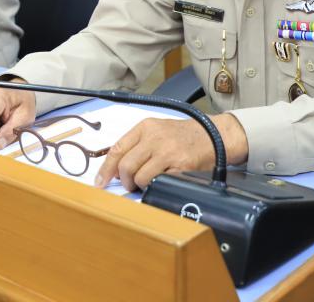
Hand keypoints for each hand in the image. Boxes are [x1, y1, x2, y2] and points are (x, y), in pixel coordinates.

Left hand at [94, 113, 248, 191]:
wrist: (213, 135)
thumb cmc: (183, 136)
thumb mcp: (157, 130)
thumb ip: (137, 144)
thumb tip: (115, 167)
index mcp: (145, 127)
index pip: (117, 149)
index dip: (106, 169)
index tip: (100, 182)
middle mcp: (154, 137)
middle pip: (126, 166)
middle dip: (124, 180)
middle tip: (130, 185)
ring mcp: (168, 152)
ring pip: (140, 177)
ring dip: (140, 186)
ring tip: (147, 183)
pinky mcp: (181, 166)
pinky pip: (158, 183)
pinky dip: (156, 187)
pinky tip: (160, 182)